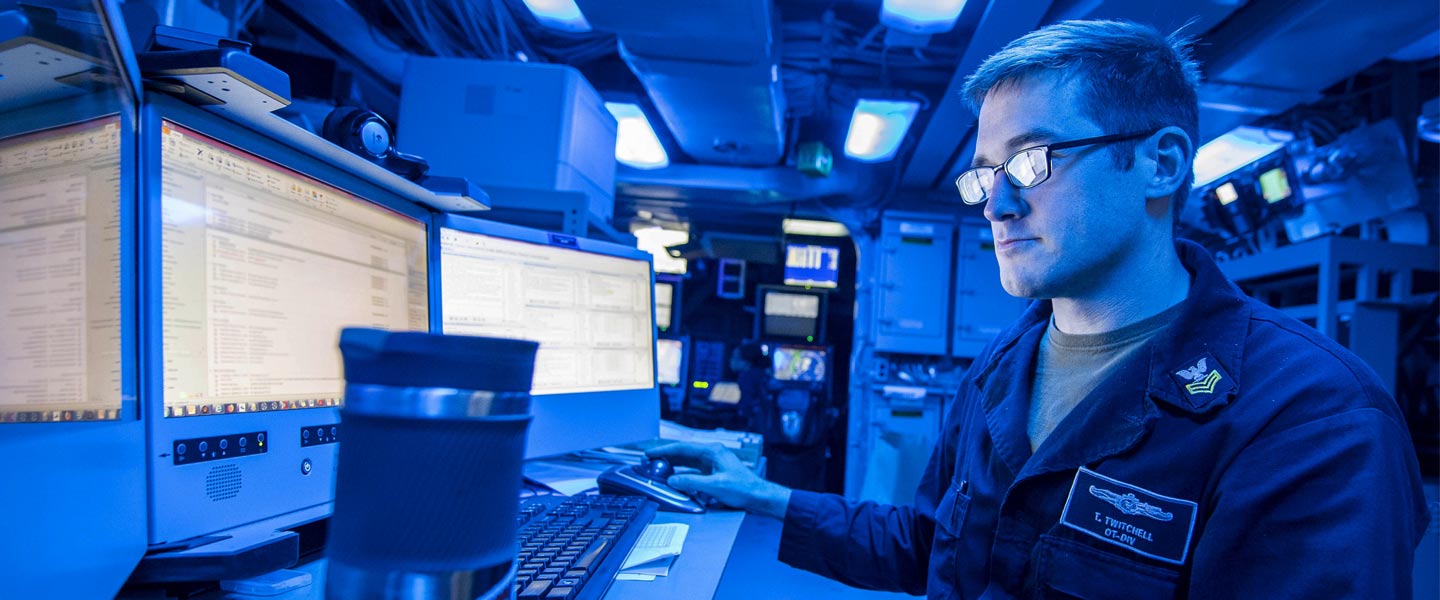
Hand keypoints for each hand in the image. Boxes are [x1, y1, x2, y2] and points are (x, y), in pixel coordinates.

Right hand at [645, 442, 790, 518]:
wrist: (759, 496)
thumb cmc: (743, 489)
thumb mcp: (715, 486)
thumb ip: (691, 482)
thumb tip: (672, 479)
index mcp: (712, 451)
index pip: (682, 448)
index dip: (664, 451)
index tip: (650, 454)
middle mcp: (712, 454)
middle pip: (683, 453)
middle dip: (666, 456)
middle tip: (649, 460)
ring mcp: (713, 462)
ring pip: (688, 462)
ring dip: (674, 465)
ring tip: (658, 468)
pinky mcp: (714, 472)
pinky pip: (694, 471)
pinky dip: (683, 474)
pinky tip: (675, 478)